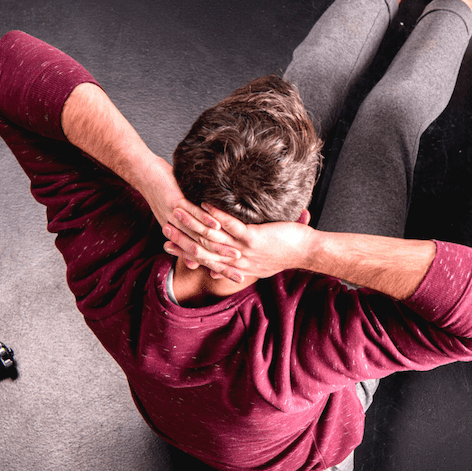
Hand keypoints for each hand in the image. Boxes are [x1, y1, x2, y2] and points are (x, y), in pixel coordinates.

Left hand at [136, 156, 238, 275]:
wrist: (146, 175)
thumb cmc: (167, 194)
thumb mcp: (178, 218)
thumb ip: (189, 236)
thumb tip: (198, 259)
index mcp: (180, 237)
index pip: (203, 258)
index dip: (220, 268)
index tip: (239, 278)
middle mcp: (177, 232)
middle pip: (202, 252)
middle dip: (223, 262)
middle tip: (241, 271)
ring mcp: (175, 218)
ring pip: (198, 236)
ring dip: (217, 245)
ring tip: (235, 252)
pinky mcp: (174, 203)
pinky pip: (191, 213)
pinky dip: (205, 220)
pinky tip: (218, 224)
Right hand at [162, 205, 313, 282]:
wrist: (307, 252)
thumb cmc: (287, 252)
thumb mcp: (262, 263)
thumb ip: (243, 261)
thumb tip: (229, 261)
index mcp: (239, 266)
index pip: (206, 260)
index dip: (186, 252)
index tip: (169, 245)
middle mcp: (238, 260)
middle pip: (203, 250)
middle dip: (182, 239)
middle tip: (164, 229)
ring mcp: (245, 250)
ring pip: (213, 237)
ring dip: (194, 223)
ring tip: (177, 211)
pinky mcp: (254, 239)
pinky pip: (232, 226)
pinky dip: (217, 214)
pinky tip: (204, 203)